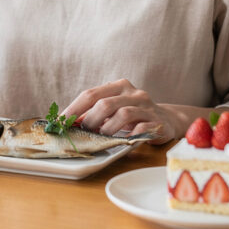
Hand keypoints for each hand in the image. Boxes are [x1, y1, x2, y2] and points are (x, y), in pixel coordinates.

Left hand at [62, 79, 182, 143]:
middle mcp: (133, 93)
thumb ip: (94, 112)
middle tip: (84, 134)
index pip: (90, 94)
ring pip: (122, 114)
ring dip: (107, 130)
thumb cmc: (133, 116)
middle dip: (90, 121)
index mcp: (118, 86)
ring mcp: (147, 106)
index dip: (74, 109)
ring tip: (102, 138)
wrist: (167, 120)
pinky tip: (122, 141)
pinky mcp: (158, 121)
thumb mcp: (113, 110)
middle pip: (104, 104)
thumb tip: (67, 122)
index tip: (61, 122)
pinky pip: (141, 128)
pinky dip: (128, 136)